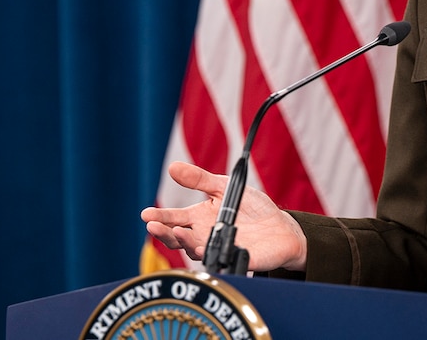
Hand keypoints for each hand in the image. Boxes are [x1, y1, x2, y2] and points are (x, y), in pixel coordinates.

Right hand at [140, 161, 308, 271]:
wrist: (280, 227)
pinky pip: (222, 259)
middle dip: (163, 233)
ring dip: (185, 243)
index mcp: (199, 218)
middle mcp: (204, 236)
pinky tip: (205, 248)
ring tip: (180, 233)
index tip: (146, 214)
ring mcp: (218, 249)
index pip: (174, 219)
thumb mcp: (224, 187)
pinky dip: (213, 255)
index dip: (159, 217)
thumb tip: (172, 167)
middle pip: (177, 238)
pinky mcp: (236, 259)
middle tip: (153, 226)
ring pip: (194, 251)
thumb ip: (199, 179)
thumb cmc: (252, 208)